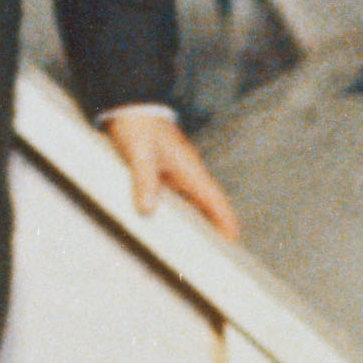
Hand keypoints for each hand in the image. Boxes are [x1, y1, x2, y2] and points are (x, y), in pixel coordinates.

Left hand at [103, 107, 242, 240]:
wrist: (129, 102)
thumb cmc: (137, 124)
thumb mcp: (139, 153)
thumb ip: (144, 179)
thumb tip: (148, 209)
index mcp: (190, 169)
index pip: (216, 201)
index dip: (226, 223)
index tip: (232, 245)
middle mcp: (189, 173)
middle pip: (209, 208)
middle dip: (214, 232)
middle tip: (213, 260)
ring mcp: (178, 173)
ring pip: (194, 204)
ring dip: (197, 225)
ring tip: (192, 254)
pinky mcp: (165, 172)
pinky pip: (178, 199)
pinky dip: (179, 215)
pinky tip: (167, 229)